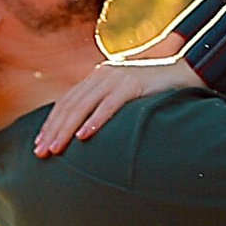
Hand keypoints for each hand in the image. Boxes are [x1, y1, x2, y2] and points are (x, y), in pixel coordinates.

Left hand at [31, 51, 206, 155]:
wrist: (187, 72)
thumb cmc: (155, 91)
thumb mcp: (124, 97)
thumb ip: (105, 107)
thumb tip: (86, 134)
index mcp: (97, 77)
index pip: (66, 102)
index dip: (50, 124)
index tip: (38, 145)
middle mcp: (102, 75)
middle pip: (70, 105)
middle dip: (53, 130)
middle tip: (41, 153)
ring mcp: (118, 78)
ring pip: (84, 105)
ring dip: (67, 129)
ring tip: (56, 149)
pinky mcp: (134, 84)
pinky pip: (110, 105)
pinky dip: (95, 121)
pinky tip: (84, 136)